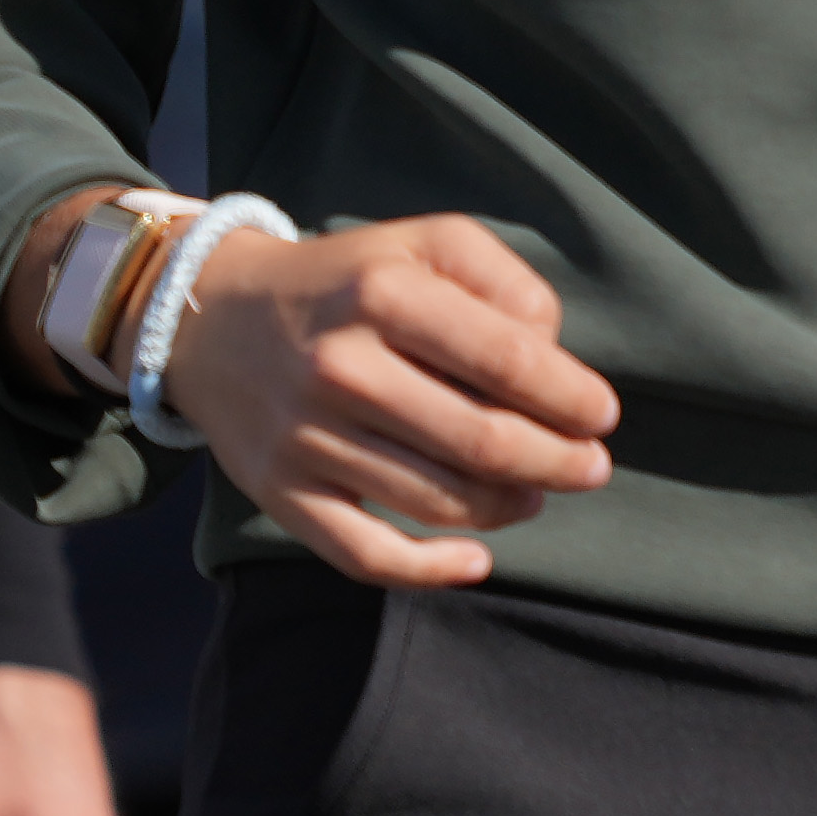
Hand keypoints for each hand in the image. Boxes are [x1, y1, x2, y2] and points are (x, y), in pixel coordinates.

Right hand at [161, 216, 620, 590]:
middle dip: (558, 461)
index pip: (508, 361)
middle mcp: (341, 367)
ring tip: (538, 494)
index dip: (571, 398)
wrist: (213, 318)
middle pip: (481, 440)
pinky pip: (363, 553)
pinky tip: (477, 562)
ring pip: (437, 499)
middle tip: (592, 467)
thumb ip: (507, 284)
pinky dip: (429, 570)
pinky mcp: (279, 492)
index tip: (603, 416)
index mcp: (386, 295)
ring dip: (508, 507)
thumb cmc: (351, 283)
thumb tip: (553, 356)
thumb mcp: (430, 245)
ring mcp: (306, 436)